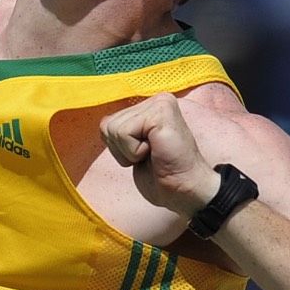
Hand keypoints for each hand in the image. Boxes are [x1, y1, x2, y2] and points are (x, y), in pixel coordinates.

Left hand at [99, 93, 220, 218]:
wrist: (184, 190)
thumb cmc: (162, 173)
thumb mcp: (132, 146)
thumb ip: (122, 129)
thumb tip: (105, 122)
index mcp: (149, 106)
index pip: (107, 123)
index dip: (119, 148)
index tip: (145, 155)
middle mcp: (156, 99)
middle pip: (107, 125)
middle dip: (123, 149)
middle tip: (150, 155)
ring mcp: (160, 103)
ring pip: (114, 128)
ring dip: (130, 151)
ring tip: (154, 153)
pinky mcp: (161, 112)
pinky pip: (123, 133)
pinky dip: (134, 151)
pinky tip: (155, 151)